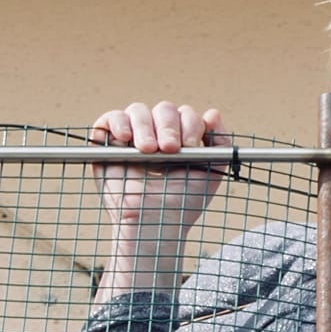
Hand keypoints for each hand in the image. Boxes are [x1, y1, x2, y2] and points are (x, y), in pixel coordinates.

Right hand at [91, 101, 226, 231]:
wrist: (156, 222)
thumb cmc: (184, 201)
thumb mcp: (212, 172)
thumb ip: (220, 144)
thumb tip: (213, 113)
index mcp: (181, 138)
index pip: (186, 115)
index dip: (190, 125)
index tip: (190, 146)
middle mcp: (157, 134)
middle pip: (164, 109)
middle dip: (169, 126)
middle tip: (170, 149)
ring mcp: (132, 137)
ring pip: (138, 110)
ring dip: (146, 127)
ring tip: (149, 151)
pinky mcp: (108, 143)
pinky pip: (110, 118)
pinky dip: (118, 122)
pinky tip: (126, 138)